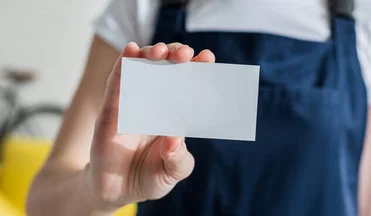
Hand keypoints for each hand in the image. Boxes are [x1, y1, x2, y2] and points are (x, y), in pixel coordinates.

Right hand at [85, 42, 215, 210]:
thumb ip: (178, 159)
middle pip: (167, 67)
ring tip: (161, 51)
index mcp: (176, 113)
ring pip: (142, 68)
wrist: (116, 191)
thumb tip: (175, 138)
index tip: (207, 57)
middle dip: (177, 54)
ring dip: (151, 54)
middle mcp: (155, 102)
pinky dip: (123, 66)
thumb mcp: (172, 172)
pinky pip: (116, 83)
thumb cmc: (150, 177)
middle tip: (185, 54)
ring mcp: (132, 103)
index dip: (198, 68)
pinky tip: (131, 51)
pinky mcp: (110, 110)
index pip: (189, 84)